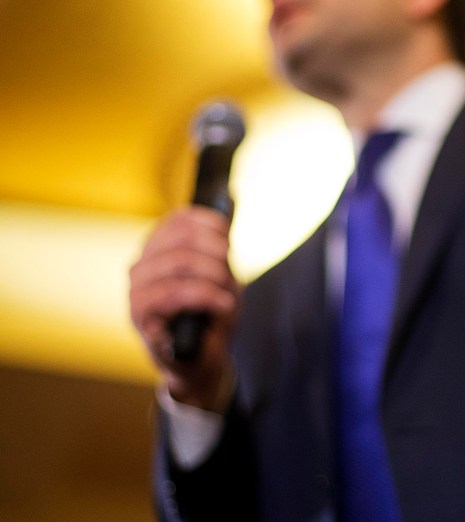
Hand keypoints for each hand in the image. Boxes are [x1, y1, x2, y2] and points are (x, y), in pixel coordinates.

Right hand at [129, 206, 242, 409]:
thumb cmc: (210, 315)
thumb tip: (229, 201)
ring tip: (227, 295)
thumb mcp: (221, 275)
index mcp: (158, 249)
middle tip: (230, 274)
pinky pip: (174, 292)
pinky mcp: (139, 314)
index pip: (180, 219)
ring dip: (214, 276)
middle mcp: (142, 264)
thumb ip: (219, 244)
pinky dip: (207, 296)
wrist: (200, 360)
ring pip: (179, 262)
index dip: (212, 225)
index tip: (229, 241)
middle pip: (182, 237)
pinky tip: (223, 305)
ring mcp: (137, 289)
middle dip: (216, 253)